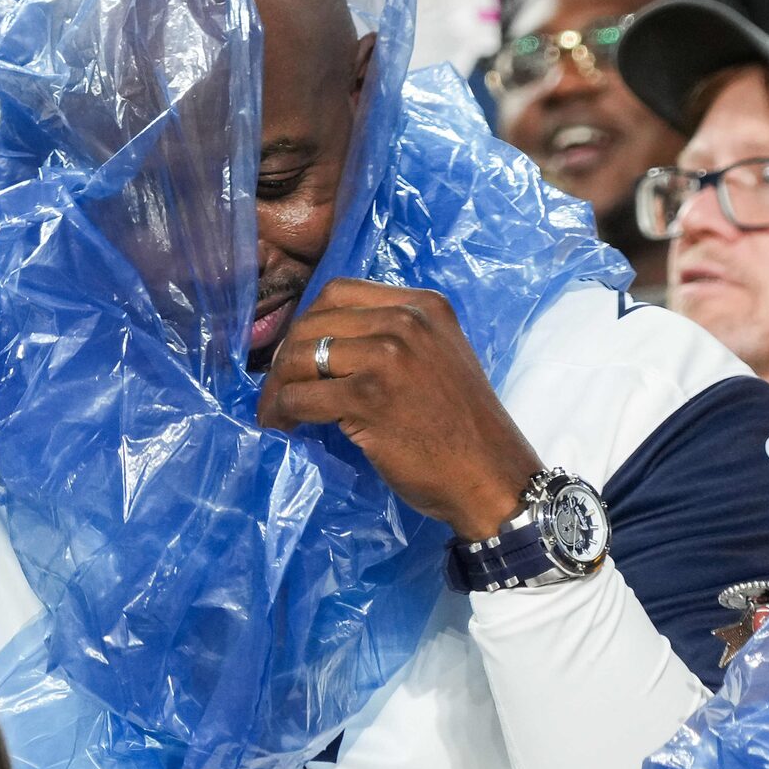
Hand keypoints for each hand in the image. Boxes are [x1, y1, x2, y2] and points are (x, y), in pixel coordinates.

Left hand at [257, 281, 540, 539]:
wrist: (492, 476)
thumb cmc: (463, 427)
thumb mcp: (437, 357)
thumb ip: (395, 337)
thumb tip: (326, 343)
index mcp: (423, 305)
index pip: (340, 292)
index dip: (308, 321)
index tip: (299, 352)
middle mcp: (406, 320)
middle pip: (315, 321)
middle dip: (286, 355)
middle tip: (279, 386)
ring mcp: (388, 356)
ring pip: (301, 356)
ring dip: (278, 385)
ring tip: (277, 410)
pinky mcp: (369, 397)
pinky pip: (302, 395)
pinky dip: (283, 410)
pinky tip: (284, 425)